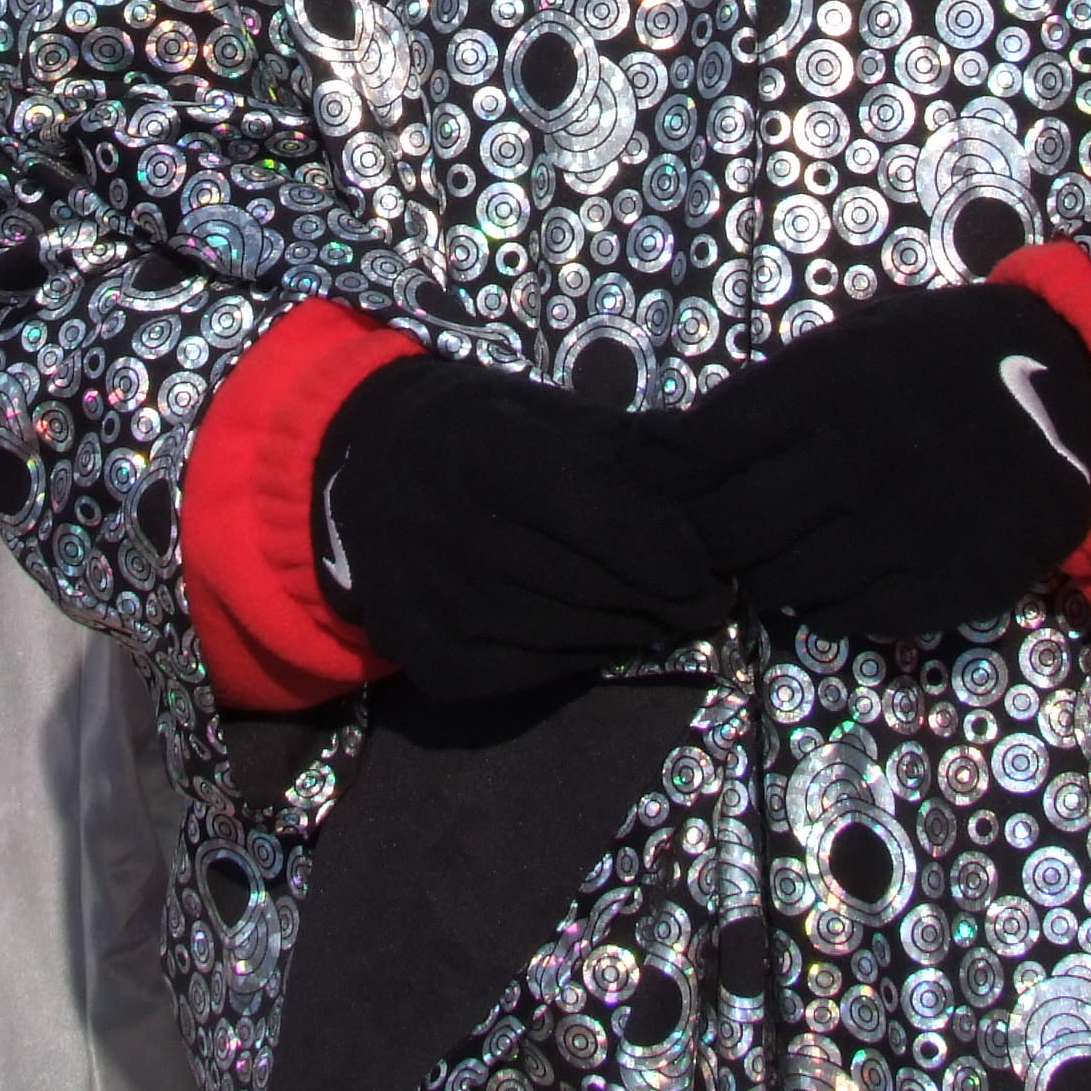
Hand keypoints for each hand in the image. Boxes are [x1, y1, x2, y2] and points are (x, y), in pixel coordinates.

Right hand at [313, 355, 728, 701]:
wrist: (362, 477)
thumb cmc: (482, 437)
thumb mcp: (547, 418)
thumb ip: (628, 453)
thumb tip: (728, 479)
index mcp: (481, 451)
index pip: (591, 511)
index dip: (661, 547)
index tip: (707, 566)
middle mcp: (450, 532)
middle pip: (591, 584)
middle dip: (668, 598)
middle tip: (710, 597)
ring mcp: (436, 605)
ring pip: (573, 635)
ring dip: (635, 630)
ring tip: (668, 614)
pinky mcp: (434, 661)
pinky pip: (538, 672)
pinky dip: (585, 655)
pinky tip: (604, 632)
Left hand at [678, 283, 1090, 641]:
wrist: (1077, 399)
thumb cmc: (947, 359)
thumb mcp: (864, 338)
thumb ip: (787, 388)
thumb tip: (691, 448)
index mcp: (830, 383)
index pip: (708, 444)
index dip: (676, 473)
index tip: (667, 486)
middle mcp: (859, 457)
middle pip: (733, 526)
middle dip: (708, 538)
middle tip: (711, 539)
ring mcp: (905, 527)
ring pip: (784, 581)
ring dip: (763, 577)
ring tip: (769, 562)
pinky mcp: (947, 581)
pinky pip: (849, 616)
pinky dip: (824, 607)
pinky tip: (831, 582)